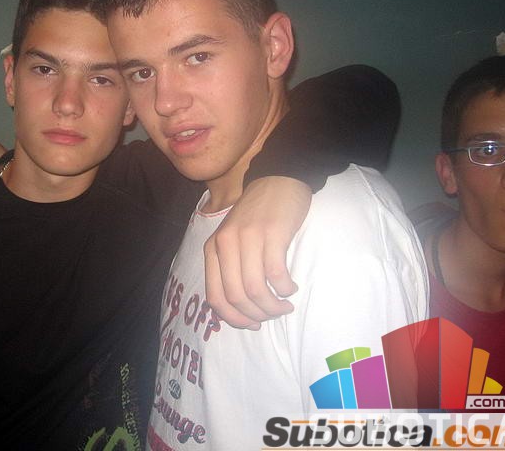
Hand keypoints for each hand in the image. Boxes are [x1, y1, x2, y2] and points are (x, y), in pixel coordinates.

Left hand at [204, 176, 309, 328]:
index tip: (252, 324)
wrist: (276, 181)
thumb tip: (240, 308)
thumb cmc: (256, 215)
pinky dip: (284, 288)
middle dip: (256, 314)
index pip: (215, 296)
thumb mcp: (232, 238)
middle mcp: (225, 244)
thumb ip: (230, 267)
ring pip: (255, 289)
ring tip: (284, 305)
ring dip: (272, 305)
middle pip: (236, 296)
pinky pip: (276, 274)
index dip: (234, 317)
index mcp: (213, 249)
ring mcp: (247, 238)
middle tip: (273, 314)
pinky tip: (291, 287)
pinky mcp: (271, 234)